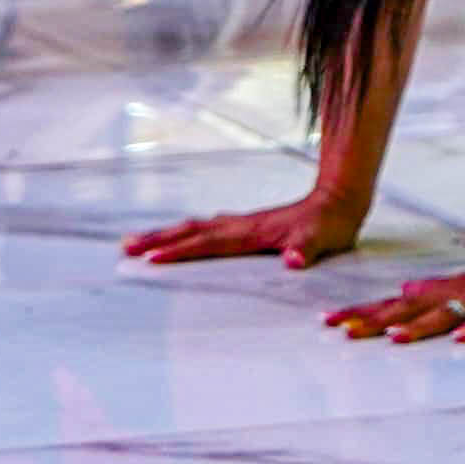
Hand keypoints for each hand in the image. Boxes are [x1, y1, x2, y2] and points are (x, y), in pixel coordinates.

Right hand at [122, 192, 367, 269]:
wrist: (339, 201)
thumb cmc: (331, 225)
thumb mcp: (323, 241)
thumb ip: (307, 250)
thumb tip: (294, 262)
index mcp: (252, 232)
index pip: (208, 243)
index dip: (180, 252)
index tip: (151, 259)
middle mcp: (240, 225)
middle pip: (190, 231)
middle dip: (157, 240)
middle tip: (125, 248)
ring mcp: (241, 223)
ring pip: (194, 227)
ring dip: (165, 234)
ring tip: (135, 241)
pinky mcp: (247, 225)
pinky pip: (207, 229)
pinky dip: (186, 233)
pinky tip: (181, 237)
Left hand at [322, 250, 464, 343]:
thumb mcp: (460, 285)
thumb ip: (431, 291)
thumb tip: (401, 290)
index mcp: (439, 293)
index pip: (392, 304)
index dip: (361, 313)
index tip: (329, 321)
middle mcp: (451, 296)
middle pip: (406, 310)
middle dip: (375, 320)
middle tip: (343, 331)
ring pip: (443, 315)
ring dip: (419, 327)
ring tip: (394, 339)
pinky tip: (460, 339)